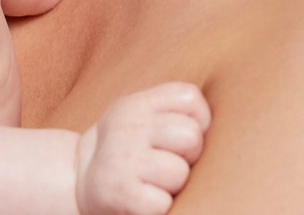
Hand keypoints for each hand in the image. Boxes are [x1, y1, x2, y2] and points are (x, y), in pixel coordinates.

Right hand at [74, 81, 210, 214]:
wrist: (74, 179)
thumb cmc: (124, 150)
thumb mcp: (138, 116)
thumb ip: (171, 108)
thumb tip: (228, 121)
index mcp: (136, 105)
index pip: (190, 98)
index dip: (199, 121)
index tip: (181, 137)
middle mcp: (128, 128)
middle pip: (191, 136)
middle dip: (190, 155)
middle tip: (170, 162)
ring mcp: (122, 160)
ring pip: (179, 173)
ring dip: (173, 186)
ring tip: (154, 183)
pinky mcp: (120, 194)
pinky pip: (162, 203)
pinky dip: (159, 207)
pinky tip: (143, 199)